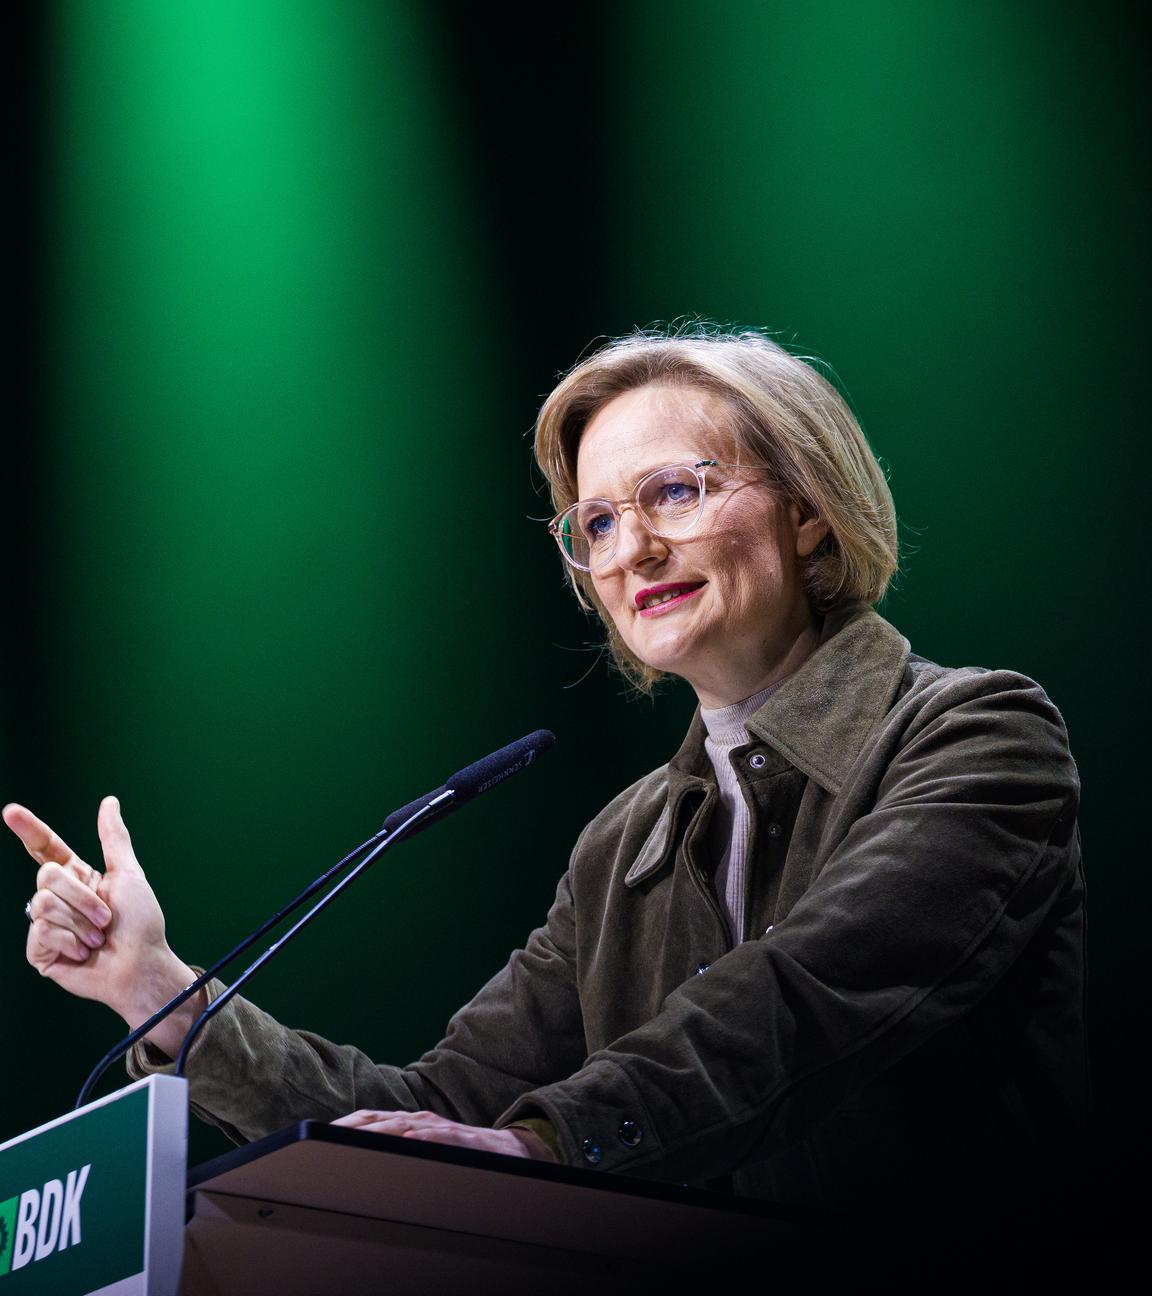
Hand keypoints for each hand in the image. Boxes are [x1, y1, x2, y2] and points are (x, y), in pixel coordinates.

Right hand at [4, 797, 198, 1043]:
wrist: (140, 965)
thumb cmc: (141, 923)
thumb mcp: (128, 875)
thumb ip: (114, 839)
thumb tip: (109, 802)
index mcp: (78, 878)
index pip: (46, 849)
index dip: (29, 830)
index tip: (10, 811)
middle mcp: (59, 898)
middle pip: (47, 875)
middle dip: (81, 897)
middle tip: (106, 918)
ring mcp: (46, 924)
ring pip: (43, 903)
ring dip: (79, 922)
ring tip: (97, 938)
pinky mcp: (40, 950)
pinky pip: (41, 932)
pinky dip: (69, 942)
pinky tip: (83, 954)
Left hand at [331, 1110, 555, 1160]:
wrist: (510, 1152)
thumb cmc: (462, 1153)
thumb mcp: (426, 1148)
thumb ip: (399, 1150)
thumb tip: (361, 1163)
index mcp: (409, 1123)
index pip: (369, 1120)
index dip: (343, 1125)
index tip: (316, 1134)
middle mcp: (420, 1120)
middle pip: (378, 1121)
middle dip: (350, 1128)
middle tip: (322, 1139)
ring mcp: (440, 1129)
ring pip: (402, 1127)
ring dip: (376, 1133)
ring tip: (351, 1141)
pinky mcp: (460, 1140)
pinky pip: (437, 1138)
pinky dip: (420, 1139)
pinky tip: (405, 1143)